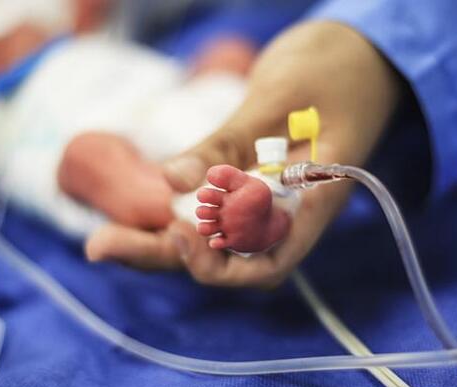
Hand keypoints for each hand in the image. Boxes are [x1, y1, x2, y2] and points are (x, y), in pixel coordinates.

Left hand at [86, 21, 399, 285]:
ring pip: (215, 235)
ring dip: (162, 239)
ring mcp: (269, 196)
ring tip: (106, 237)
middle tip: (102, 246)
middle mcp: (288, 210)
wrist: (354, 52)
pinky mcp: (252, 177)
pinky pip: (213, 206)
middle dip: (167, 256)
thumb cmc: (333, 70)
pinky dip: (177, 209)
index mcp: (313, 202)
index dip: (220, 264)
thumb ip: (228, 145)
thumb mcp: (279, 100)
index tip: (179, 233)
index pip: (267, 263)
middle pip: (228, 256)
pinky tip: (142, 204)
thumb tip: (170, 182)